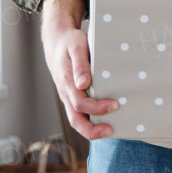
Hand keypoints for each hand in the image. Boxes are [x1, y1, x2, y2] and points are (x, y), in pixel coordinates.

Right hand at [41, 0, 118, 139]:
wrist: (57, 41)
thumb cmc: (69, 43)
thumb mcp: (76, 47)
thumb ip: (80, 65)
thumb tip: (83, 84)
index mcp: (67, 83)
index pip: (80, 103)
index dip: (97, 108)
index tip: (114, 105)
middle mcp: (66, 93)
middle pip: (75, 120)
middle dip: (92, 130)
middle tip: (110, 131)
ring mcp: (69, 97)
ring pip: (77, 119)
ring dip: (92, 128)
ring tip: (111, 130)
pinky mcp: (73, 96)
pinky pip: (80, 113)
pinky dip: (91, 120)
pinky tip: (106, 120)